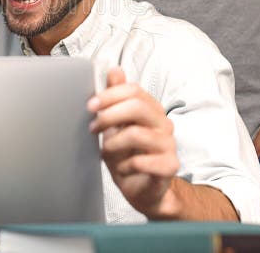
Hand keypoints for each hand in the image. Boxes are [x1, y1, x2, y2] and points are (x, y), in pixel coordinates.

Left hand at [88, 67, 178, 216]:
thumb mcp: (117, 124)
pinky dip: (124, 165)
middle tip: (93, 127)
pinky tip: (121, 168)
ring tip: (106, 151)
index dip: (109, 95)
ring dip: (113, 144)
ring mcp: (169, 145)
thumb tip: (115, 70)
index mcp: (152, 109)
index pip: (134, 90)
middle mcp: (163, 124)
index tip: (90, 105)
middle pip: (138, 107)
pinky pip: (141, 161)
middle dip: (109, 115)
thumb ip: (117, 97)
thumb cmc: (128, 154)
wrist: (143, 190)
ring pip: (136, 134)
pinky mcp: (169, 166)